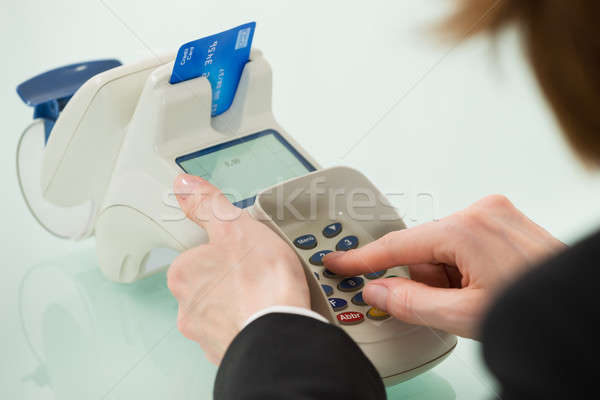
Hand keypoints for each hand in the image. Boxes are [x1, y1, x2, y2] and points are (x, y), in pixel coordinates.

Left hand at [167, 174, 309, 363]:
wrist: (281, 334)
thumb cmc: (259, 283)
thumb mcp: (234, 227)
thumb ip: (208, 205)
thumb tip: (185, 186)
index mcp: (183, 274)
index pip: (198, 255)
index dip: (224, 250)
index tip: (243, 252)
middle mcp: (187, 307)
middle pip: (210, 283)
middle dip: (232, 279)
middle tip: (260, 272)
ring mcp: (207, 334)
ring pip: (225, 310)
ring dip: (243, 303)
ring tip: (270, 294)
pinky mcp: (229, 352)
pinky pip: (240, 331)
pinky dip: (253, 324)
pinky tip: (271, 315)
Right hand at [323, 195, 564, 338]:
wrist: (577, 307)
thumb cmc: (534, 309)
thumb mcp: (463, 316)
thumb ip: (410, 303)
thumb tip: (377, 292)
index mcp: (467, 228)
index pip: (398, 244)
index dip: (362, 258)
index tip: (338, 261)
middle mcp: (481, 211)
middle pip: (423, 246)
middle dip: (421, 276)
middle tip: (440, 303)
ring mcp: (495, 213)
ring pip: (442, 245)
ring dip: (443, 274)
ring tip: (470, 299)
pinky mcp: (504, 221)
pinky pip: (463, 241)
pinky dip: (459, 265)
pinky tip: (478, 286)